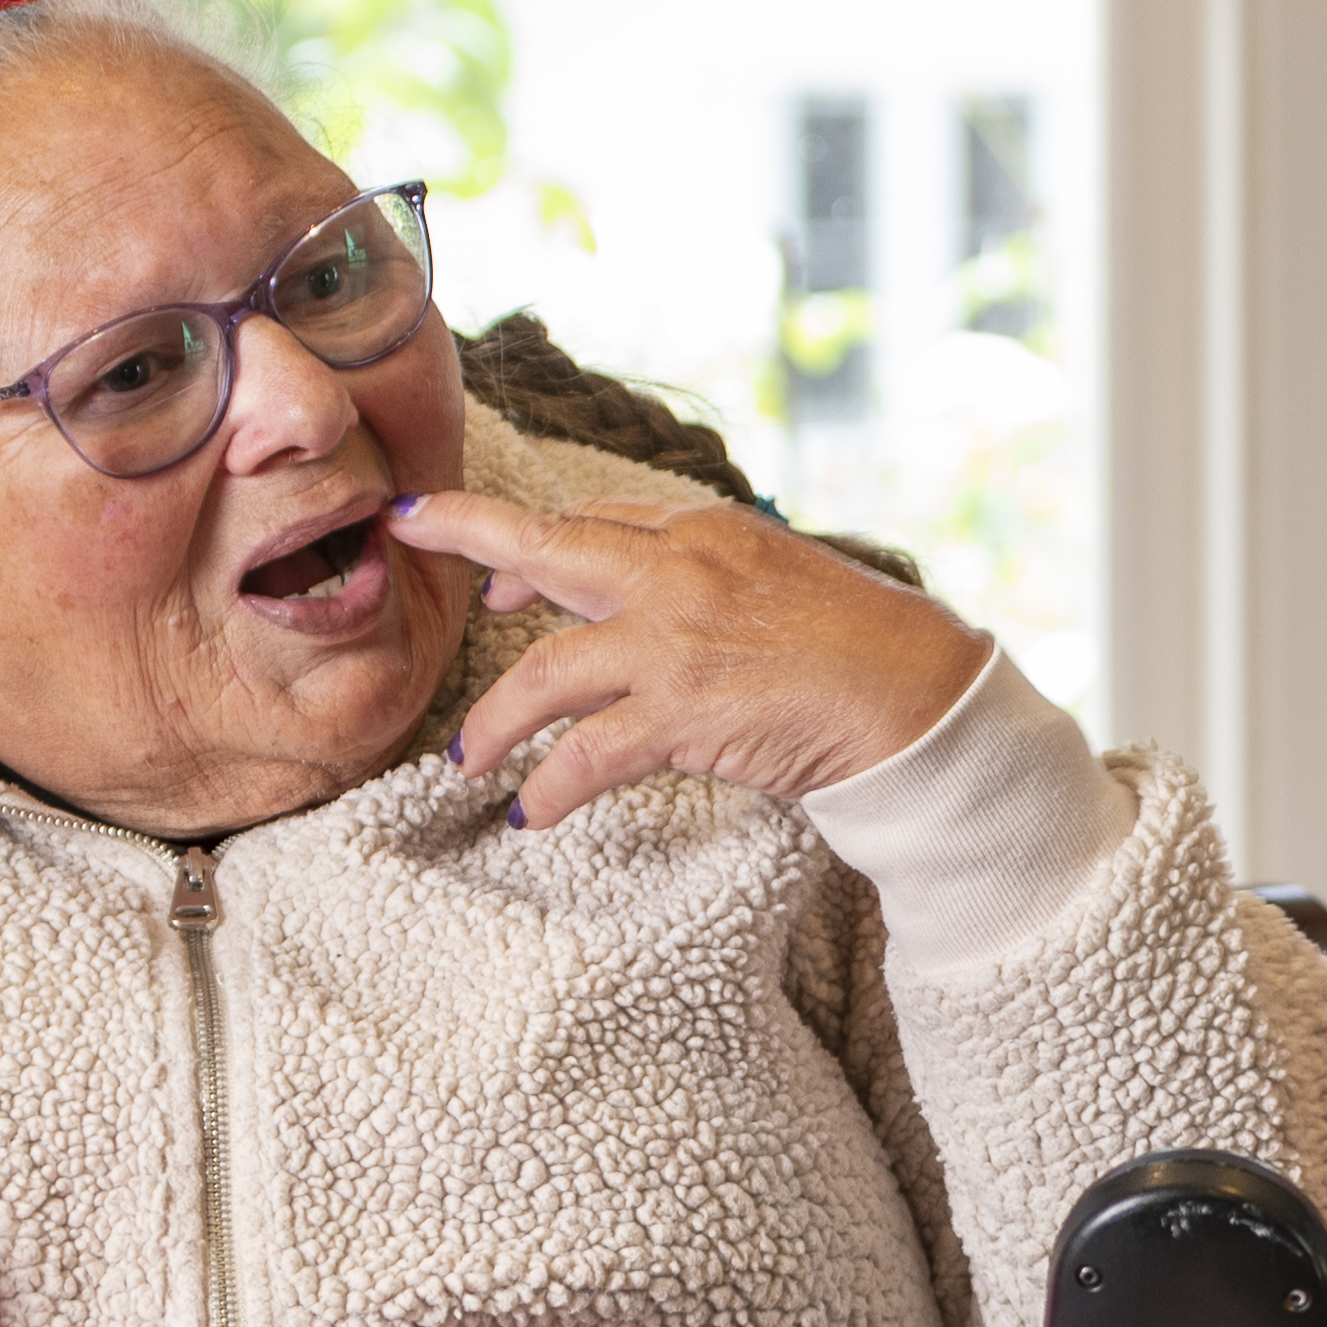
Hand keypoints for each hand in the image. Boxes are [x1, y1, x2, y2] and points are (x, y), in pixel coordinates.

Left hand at [389, 485, 995, 828]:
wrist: (918, 695)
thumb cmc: (868, 646)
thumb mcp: (785, 578)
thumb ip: (719, 578)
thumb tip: (674, 601)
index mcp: (708, 531)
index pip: (602, 516)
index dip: (537, 538)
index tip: (498, 563)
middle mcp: (679, 570)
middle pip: (547, 544)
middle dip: (467, 532)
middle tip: (408, 530)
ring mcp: (673, 639)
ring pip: (544, 669)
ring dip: (493, 718)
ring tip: (464, 756)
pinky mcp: (680, 710)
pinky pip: (587, 754)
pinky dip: (551, 785)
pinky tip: (533, 810)